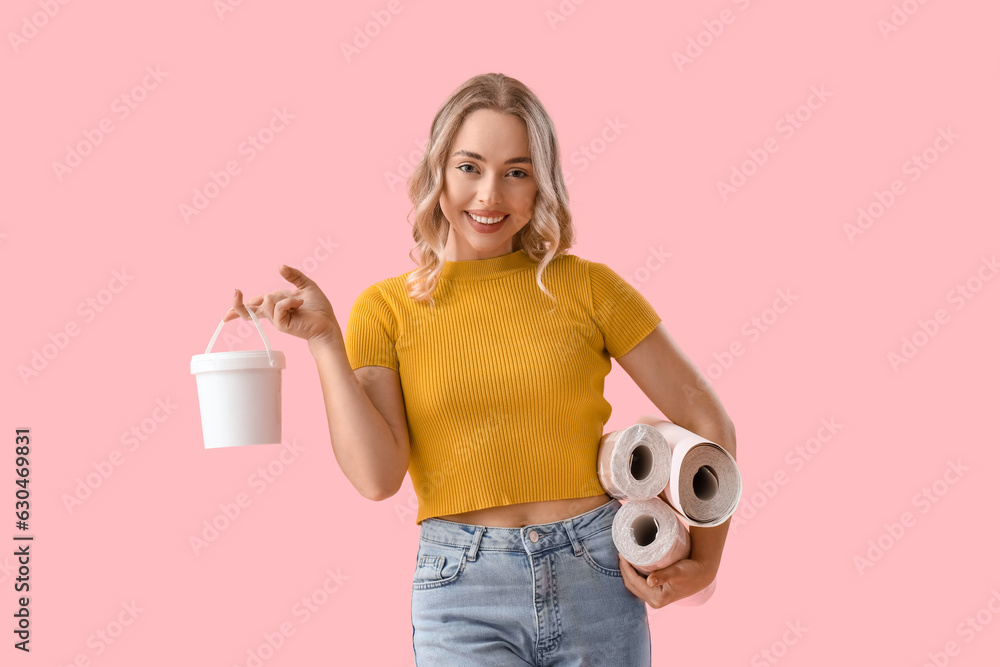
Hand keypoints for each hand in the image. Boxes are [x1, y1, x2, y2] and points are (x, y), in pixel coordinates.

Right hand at [224, 265, 339, 343]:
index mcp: (276, 303)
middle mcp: (273, 312)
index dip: (241, 303)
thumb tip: (280, 266)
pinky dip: (289, 302)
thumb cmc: (318, 308)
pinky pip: (278, 307)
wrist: (327, 323)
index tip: (230, 302)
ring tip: (299, 303)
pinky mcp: (282, 324)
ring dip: (284, 298)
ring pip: (266, 302)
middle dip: (237, 304)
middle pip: (248, 310)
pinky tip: (300, 305)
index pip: (255, 303)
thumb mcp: (306, 286)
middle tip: (235, 291)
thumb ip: (294, 275)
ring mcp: (276, 319)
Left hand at [619, 555, 715, 608]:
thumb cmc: (691, 572)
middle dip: (624, 569)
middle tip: (622, 552)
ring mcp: (655, 598)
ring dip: (628, 572)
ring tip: (625, 557)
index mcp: (657, 598)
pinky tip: (633, 564)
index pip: (634, 582)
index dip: (625, 567)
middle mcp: (654, 601)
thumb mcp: (677, 572)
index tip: (622, 553)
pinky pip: (640, 584)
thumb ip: (663, 576)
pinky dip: (634, 574)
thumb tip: (650, 582)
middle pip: (631, 584)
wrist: (702, 575)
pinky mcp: (657, 593)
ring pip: (634, 585)